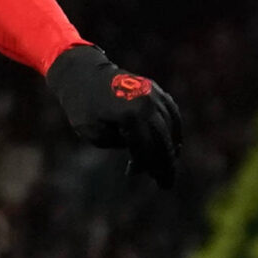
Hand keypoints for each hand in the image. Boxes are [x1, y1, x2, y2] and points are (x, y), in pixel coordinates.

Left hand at [45, 44, 181, 188]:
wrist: (83, 74)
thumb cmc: (83, 107)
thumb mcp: (93, 133)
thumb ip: (120, 143)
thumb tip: (141, 152)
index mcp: (129, 116)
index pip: (145, 148)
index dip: (143, 165)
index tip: (134, 174)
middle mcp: (146, 104)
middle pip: (162, 139)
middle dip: (165, 164)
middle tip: (166, 184)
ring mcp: (153, 95)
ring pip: (170, 126)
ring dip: (171, 149)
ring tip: (168, 167)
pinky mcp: (155, 90)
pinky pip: (171, 112)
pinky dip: (175, 129)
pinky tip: (174, 144)